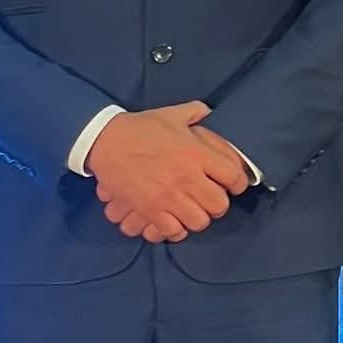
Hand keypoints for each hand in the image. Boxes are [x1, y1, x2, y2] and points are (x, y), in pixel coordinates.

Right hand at [89, 101, 249, 241]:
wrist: (104, 140)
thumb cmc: (139, 127)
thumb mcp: (171, 114)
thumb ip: (194, 112)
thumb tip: (207, 111)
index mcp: (196, 153)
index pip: (234, 177)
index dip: (238, 183)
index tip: (232, 185)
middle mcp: (187, 177)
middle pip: (219, 204)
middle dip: (217, 204)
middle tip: (209, 200)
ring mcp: (168, 196)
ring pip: (199, 221)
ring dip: (197, 218)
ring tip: (191, 212)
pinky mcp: (149, 209)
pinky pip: (172, 230)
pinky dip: (175, 229)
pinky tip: (172, 220)